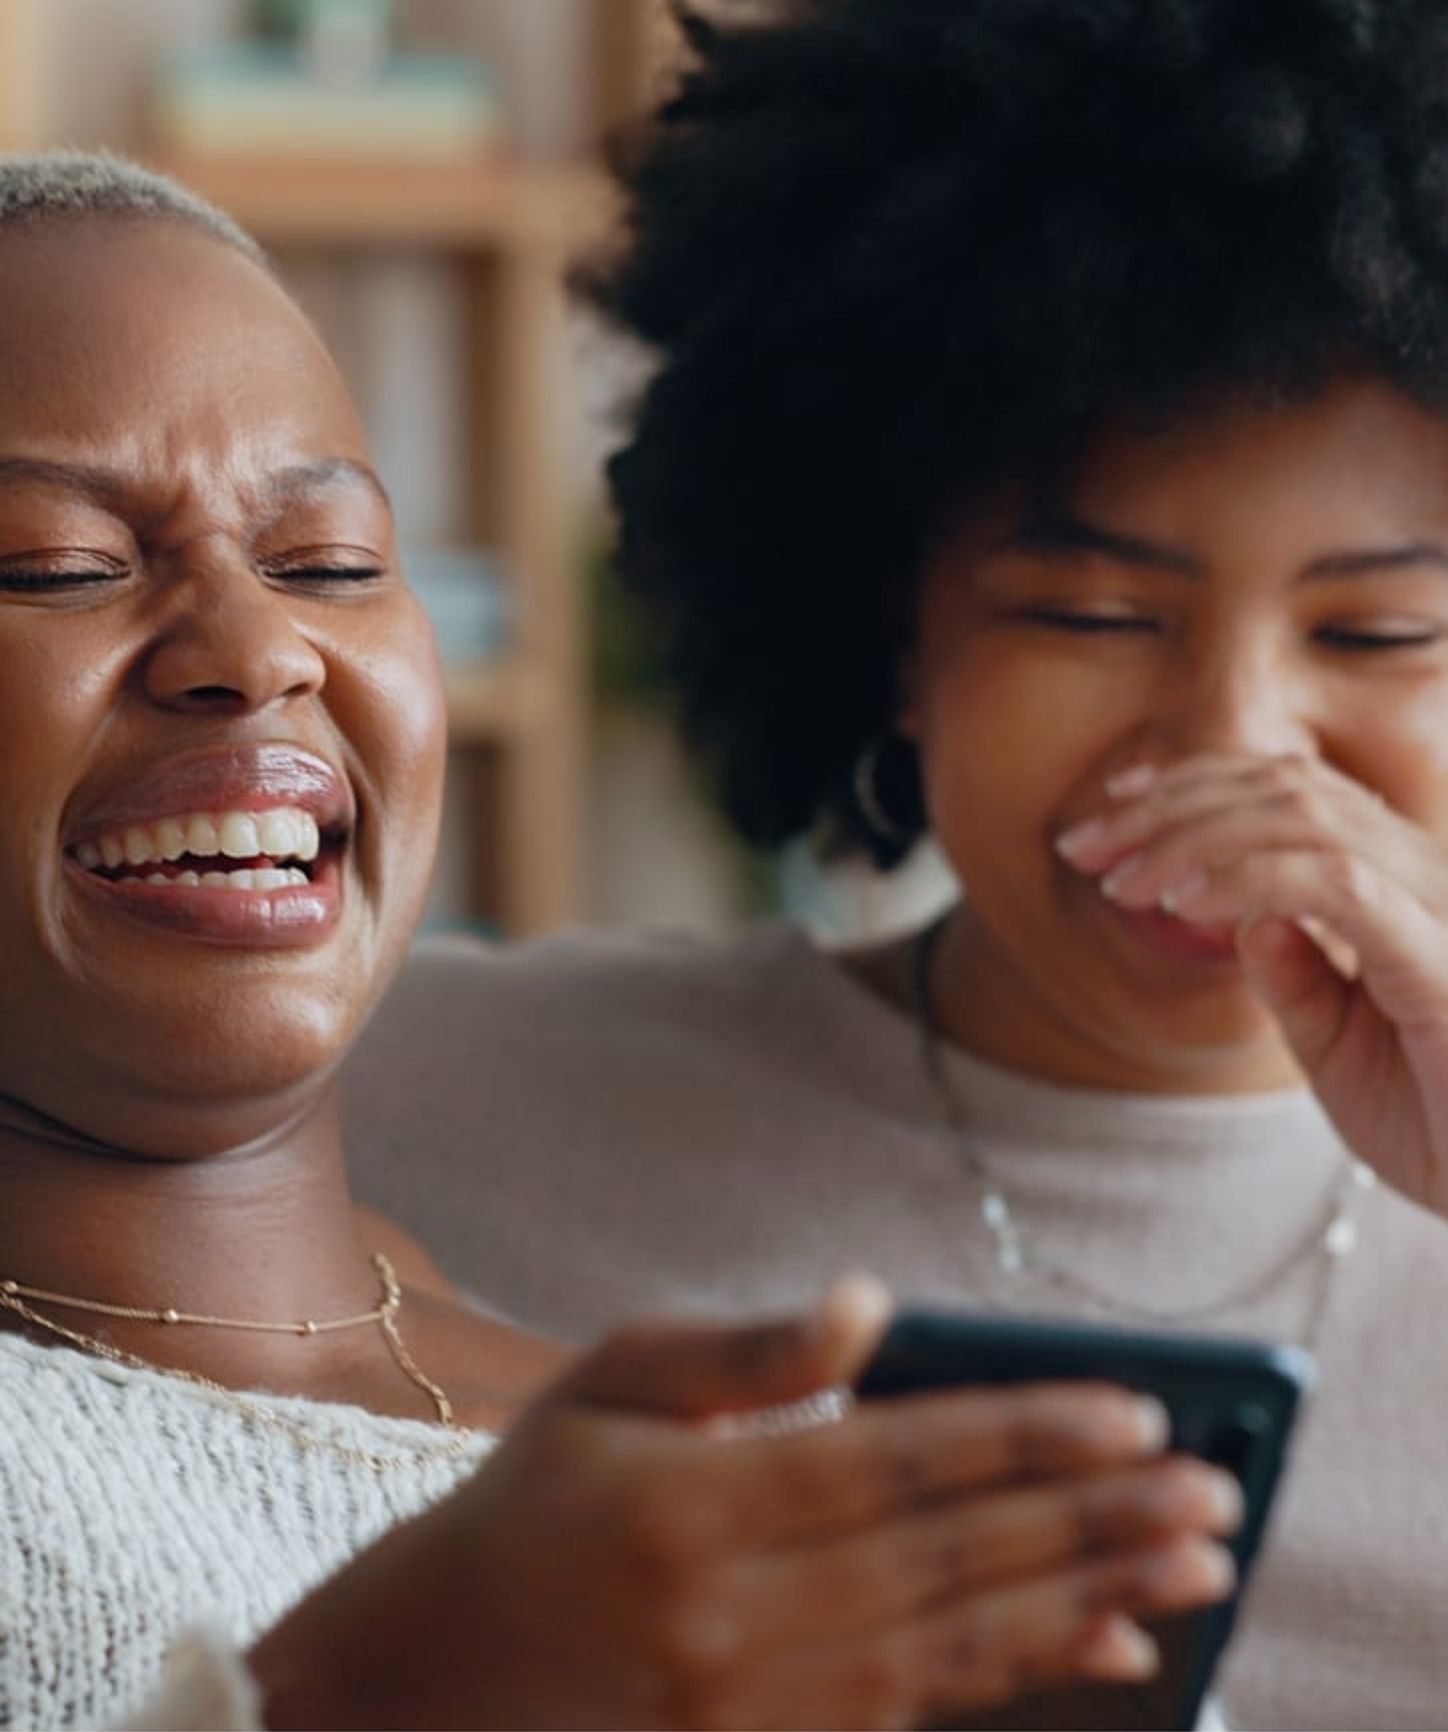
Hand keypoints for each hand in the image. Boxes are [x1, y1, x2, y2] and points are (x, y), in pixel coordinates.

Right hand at [250, 1282, 1238, 1729]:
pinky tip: (1102, 1645)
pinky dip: (1019, 1675)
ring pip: (956, 1646)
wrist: (430, 1686)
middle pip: (951, 1560)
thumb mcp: (604, 1387)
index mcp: (695, 1502)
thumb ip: (741, 1348)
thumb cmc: (523, 1510)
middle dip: (1093, 1522)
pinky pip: (919, 1711)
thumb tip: (870, 1305)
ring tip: (1191, 1569)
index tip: (1136, 1414)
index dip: (1024, 1435)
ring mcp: (755, 1704)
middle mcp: (735, 1615)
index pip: (899, 1461)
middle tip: (1211, 1493)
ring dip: (1085, 1601)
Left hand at [1056, 751, 1447, 1208]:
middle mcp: (1427, 874)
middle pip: (1284, 788)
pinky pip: (1336, 884)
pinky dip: (1247, 881)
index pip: (1293, 789)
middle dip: (1166, 808)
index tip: (1109, 808)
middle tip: (1079, 847)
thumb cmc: (1439, 1126)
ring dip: (1189, 838)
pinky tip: (1184, 906)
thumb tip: (1238, 914)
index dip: (1194, 784)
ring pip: (1302, 817)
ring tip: (1121, 884)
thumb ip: (1291, 975)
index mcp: (1402, 882)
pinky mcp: (1440, 957)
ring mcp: (1439, 906)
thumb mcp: (1336, 1045)